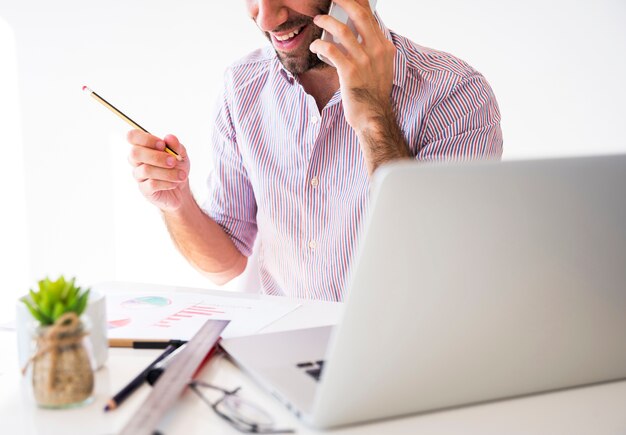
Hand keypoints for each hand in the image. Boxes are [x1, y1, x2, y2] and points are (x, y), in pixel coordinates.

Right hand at [127, 130, 190, 211]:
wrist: (181, 189)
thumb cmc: (177, 168)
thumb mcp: (181, 154)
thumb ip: (176, 146)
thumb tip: (169, 137)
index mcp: (144, 147)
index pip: (132, 136)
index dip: (145, 138)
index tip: (162, 145)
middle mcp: (137, 160)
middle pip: (135, 153)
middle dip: (157, 157)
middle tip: (173, 161)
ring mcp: (139, 175)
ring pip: (146, 170)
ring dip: (167, 172)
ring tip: (181, 175)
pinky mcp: (144, 189)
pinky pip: (152, 184)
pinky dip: (167, 183)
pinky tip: (174, 183)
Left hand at [309, 0, 395, 133]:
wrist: (372, 116)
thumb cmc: (372, 93)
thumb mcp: (379, 67)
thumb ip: (369, 50)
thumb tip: (351, 33)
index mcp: (384, 47)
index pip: (371, 17)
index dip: (358, 3)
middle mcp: (376, 51)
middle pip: (359, 15)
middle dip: (344, 1)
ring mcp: (364, 61)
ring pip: (342, 30)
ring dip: (327, 21)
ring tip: (319, 19)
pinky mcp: (350, 72)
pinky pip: (331, 50)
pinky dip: (320, 44)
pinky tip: (315, 45)